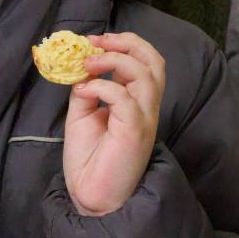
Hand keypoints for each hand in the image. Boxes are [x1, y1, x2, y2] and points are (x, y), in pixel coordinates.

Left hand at [63, 32, 164, 215]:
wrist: (92, 196)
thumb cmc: (90, 159)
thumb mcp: (83, 114)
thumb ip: (86, 89)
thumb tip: (82, 68)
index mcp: (136, 101)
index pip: (145, 61)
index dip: (122, 44)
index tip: (92, 41)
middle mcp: (146, 108)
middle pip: (155, 61)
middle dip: (128, 43)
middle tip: (97, 42)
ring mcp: (144, 119)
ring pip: (146, 74)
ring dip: (114, 60)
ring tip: (87, 64)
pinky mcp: (135, 132)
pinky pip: (124, 98)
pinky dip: (102, 86)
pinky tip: (84, 92)